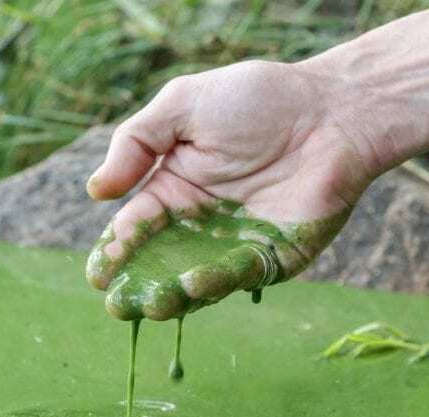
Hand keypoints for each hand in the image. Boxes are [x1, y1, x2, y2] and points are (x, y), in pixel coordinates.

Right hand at [85, 60, 373, 317]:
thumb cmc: (258, 100)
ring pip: (195, 280)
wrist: (332, 110)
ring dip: (173, 295)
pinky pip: (239, 275)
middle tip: (118, 304)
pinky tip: (192, 283)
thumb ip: (137, 142)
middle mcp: (200, 224)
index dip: (115, 251)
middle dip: (138, 286)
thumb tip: (96, 191)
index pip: (135, 228)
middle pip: (160, 264)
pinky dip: (215, 283)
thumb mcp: (183, 105)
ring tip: (152, 303)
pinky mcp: (272, 258)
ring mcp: (235, 245)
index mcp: (174, 189)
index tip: (97, 273)